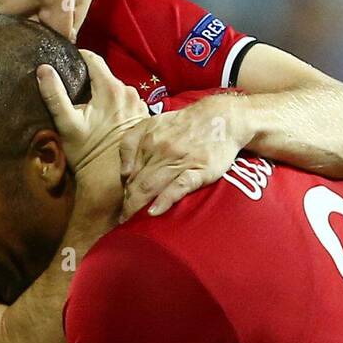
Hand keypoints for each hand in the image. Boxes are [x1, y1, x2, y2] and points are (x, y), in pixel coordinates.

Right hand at [37, 50, 147, 173]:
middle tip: (75, 89)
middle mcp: (129, 92)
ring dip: (103, 92)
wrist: (110, 179)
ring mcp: (139, 104)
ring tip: (90, 105)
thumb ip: (55, 95)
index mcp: (111, 88)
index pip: (93, 58)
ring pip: (116, 88)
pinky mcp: (143, 116)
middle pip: (105, 74)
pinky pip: (126, 101)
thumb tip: (43, 69)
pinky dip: (116, 104)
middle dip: (90, 78)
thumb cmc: (87, 152)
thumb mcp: (67, 124)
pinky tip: (106, 117)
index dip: (78, 57)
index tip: (68, 62)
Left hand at [120, 93, 249, 217]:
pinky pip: (179, 186)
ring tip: (133, 224)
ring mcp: (180, 160)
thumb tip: (124, 174)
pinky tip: (154, 212)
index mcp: (148, 140)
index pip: (129, 173)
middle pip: (137, 183)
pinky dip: (165, 200)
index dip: (123, 193)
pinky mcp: (199, 170)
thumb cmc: (185, 125)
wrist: (221, 118)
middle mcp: (161, 149)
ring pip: (152, 186)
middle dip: (128, 205)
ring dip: (139, 207)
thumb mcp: (152, 123)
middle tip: (124, 222)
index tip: (121, 209)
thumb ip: (132, 143)